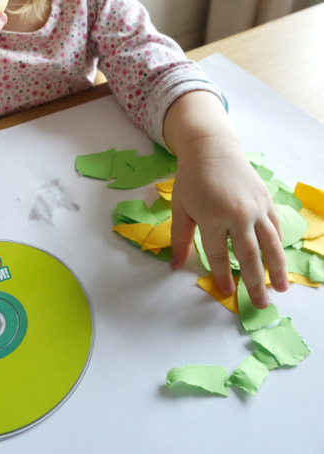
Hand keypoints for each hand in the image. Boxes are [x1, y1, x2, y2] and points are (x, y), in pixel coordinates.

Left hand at [164, 92, 287, 308]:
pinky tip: (279, 261)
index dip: (223, 276)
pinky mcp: (265, 200)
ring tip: (280, 289)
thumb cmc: (192, 178)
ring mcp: (255, 208)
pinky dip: (278, 246)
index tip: (227, 292)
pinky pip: (275, 228)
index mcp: (213, 217)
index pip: (220, 255)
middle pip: (249, 256)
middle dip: (255, 283)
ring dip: (276, 268)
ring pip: (270, 244)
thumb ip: (180, 238)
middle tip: (261, 305)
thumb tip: (174, 265)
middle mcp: (237, 215)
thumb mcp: (180, 207)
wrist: (212, 148)